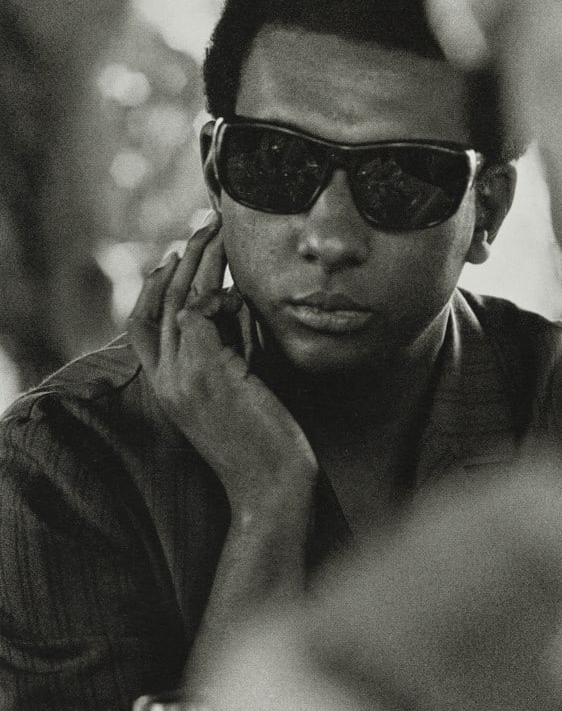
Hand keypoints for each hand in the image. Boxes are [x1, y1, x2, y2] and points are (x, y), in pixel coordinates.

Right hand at [127, 214, 317, 528]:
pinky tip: (242, 292)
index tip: (176, 254)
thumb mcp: (238, 388)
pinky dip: (222, 295)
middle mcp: (166, 381)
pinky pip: (203, 313)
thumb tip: (237, 301)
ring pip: (176, 300)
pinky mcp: (206, 373)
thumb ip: (228, 349)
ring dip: (200, 259)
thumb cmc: (267, 440)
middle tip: (205, 224)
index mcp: (168, 386)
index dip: (154, 285)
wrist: (272, 487)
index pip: (140, 325)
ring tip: (219, 230)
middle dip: (180, 258)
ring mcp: (182, 377)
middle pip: (156, 303)